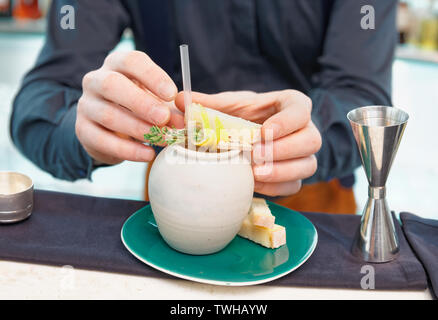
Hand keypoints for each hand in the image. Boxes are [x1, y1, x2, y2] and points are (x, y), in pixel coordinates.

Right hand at [76, 50, 183, 164]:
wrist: (112, 130)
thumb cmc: (140, 108)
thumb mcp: (157, 103)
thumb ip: (172, 109)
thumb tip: (186, 120)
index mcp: (117, 65)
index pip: (131, 61)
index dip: (152, 76)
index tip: (172, 93)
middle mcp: (96, 80)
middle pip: (112, 85)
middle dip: (141, 103)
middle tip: (164, 118)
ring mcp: (86, 105)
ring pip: (108, 114)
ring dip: (138, 129)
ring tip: (162, 139)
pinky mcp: (83, 129)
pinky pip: (103, 140)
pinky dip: (128, 150)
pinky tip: (148, 154)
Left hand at [175, 90, 321, 196]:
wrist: (251, 135)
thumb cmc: (244, 116)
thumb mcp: (229, 106)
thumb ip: (209, 103)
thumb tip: (180, 99)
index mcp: (291, 106)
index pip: (301, 109)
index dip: (288, 121)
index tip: (266, 131)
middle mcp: (305, 130)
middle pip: (311, 140)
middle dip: (284, 150)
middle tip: (256, 155)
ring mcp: (303, 155)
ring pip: (307, 166)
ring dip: (281, 172)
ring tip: (254, 174)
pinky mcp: (296, 175)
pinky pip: (294, 185)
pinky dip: (276, 187)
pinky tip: (254, 185)